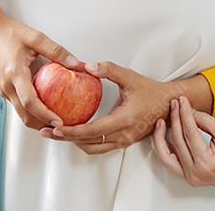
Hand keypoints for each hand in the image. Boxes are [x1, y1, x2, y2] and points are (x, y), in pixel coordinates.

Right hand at [0, 0, 78, 130]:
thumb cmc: (9, 33)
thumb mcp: (35, 38)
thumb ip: (56, 51)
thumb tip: (76, 64)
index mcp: (15, 74)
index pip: (30, 102)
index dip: (45, 114)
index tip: (59, 122)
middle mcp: (7, 85)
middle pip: (25, 115)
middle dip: (43, 125)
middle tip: (62, 129)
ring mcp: (3, 89)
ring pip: (21, 113)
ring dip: (37, 120)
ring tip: (55, 122)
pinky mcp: (3, 89)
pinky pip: (18, 105)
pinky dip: (31, 111)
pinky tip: (43, 107)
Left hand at [41, 61, 196, 153]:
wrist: (168, 105)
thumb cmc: (150, 91)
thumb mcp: (129, 76)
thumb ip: (108, 70)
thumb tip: (86, 66)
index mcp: (124, 120)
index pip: (92, 130)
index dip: (72, 131)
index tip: (55, 127)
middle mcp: (123, 135)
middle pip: (88, 142)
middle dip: (65, 139)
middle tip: (46, 132)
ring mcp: (124, 141)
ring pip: (93, 148)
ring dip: (74, 142)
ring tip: (56, 134)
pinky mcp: (123, 142)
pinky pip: (100, 146)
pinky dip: (84, 142)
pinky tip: (73, 133)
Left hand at [152, 96, 214, 187]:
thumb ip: (205, 121)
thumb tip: (188, 111)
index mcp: (206, 164)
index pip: (190, 134)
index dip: (185, 115)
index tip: (182, 102)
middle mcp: (195, 173)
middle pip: (179, 141)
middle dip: (176, 119)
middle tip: (175, 104)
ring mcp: (188, 177)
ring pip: (166, 155)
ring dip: (160, 136)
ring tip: (161, 120)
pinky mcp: (184, 176)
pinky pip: (168, 161)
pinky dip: (162, 147)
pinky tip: (161, 134)